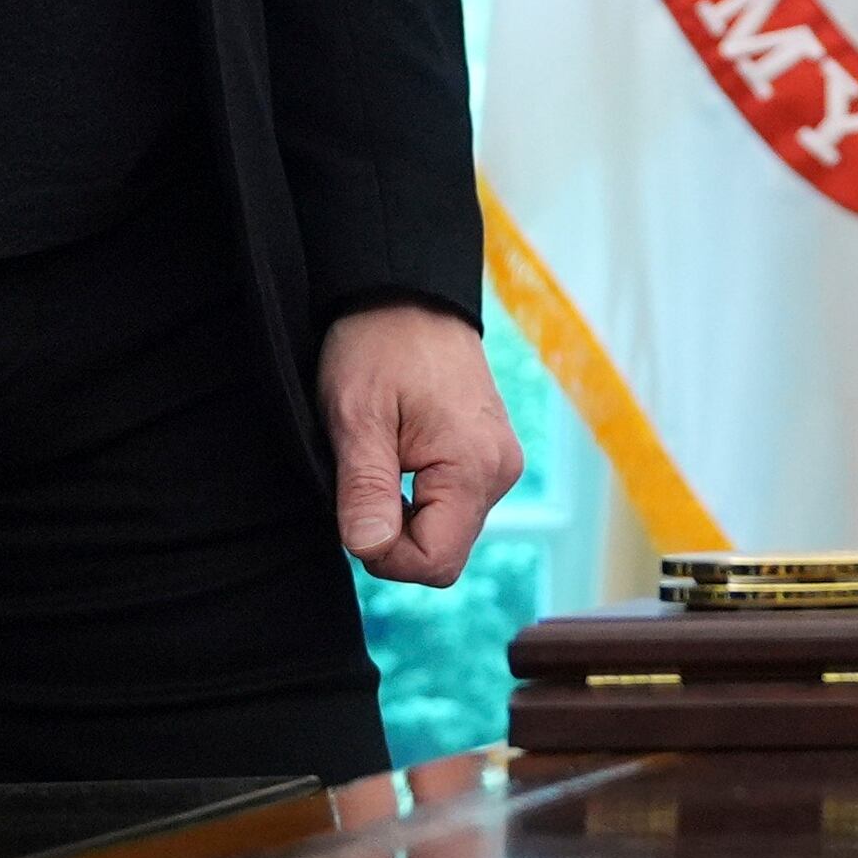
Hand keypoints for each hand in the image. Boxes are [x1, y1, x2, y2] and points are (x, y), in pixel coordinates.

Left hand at [320, 303, 520, 586]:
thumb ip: (366, 490)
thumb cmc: (379, 346)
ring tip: (381, 459)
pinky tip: (400, 456)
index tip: (356, 510)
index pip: (436, 562)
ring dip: (406, 515)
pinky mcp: (488, 455)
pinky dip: (421, 497)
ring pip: (448, 531)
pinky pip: (454, 505)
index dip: (385, 554)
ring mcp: (499, 463)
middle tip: (363, 479)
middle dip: (395, 536)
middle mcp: (500, 471)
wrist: (407, 294)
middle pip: (445, 552)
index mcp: (475, 467)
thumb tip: (369, 550)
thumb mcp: (357, 418)